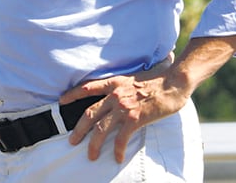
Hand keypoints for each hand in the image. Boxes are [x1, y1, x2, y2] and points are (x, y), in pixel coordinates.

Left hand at [61, 55, 179, 163]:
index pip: (86, 88)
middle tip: (72, 140)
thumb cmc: (157, 79)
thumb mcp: (132, 78)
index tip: (62, 100)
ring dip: (94, 143)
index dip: (72, 94)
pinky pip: (122, 137)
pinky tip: (117, 157)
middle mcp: (114, 95)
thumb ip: (121, 86)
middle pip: (90, 114)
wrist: (173, 82)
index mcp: (113, 83)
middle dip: (79, 129)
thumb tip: (115, 93)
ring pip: (102, 128)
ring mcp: (124, 107)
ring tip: (91, 155)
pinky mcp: (135, 118)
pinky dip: (118, 149)